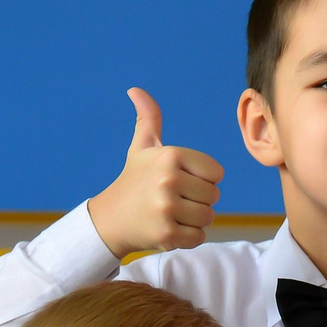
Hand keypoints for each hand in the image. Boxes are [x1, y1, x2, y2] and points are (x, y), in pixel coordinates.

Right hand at [88, 87, 223, 255]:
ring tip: (171, 213)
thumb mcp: (142, 147)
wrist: (110, 218)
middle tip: (172, 199)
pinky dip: (188, 237)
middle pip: (214, 196)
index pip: (217, 173)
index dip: (202, 179)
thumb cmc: (133, 180)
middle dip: (198, 201)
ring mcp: (167, 208)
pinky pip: (199, 236)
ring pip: (208, 217)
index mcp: (170, 155)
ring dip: (194, 219)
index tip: (179, 180)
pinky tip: (168, 228)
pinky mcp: (167, 233)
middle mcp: (168, 179)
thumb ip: (148, 119)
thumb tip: (136, 90)